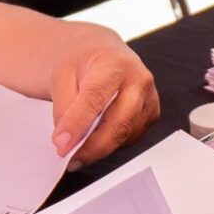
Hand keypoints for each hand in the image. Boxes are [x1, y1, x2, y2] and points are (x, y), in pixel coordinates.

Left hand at [48, 38, 158, 166]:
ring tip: (78, 151)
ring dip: (100, 149)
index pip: (96, 98)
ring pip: (125, 135)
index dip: (77, 124)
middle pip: (119, 123)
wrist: (102, 54)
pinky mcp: (151, 115)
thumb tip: (67, 140)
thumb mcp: (62, 76)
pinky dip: (111, 145)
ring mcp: (149, 98)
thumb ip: (64, 107)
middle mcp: (138, 80)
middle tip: (70, 158)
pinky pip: (131, 138)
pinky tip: (96, 140)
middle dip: (92, 147)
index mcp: (115, 63)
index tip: (61, 143)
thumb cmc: (85, 62)